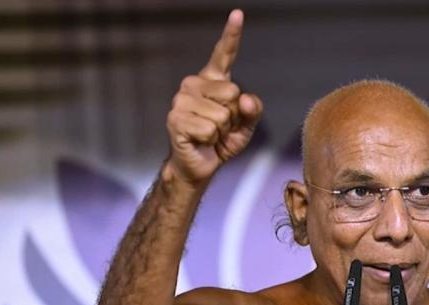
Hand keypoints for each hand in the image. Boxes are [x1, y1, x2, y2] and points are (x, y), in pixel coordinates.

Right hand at [165, 9, 262, 184]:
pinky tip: (200, 141)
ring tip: (210, 135)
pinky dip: (211, 141)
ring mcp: (181, 100)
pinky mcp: (176, 119)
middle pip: (232, 93)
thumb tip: (244, 100)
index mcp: (212, 81)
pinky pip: (210, 129)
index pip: (223, 54)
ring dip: (222, 131)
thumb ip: (253, 110)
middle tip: (220, 128)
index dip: (231, 34)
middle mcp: (193, 85)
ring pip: (222, 115)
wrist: (199, 165)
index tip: (238, 14)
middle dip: (233, 117)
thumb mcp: (246, 126)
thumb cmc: (220, 142)